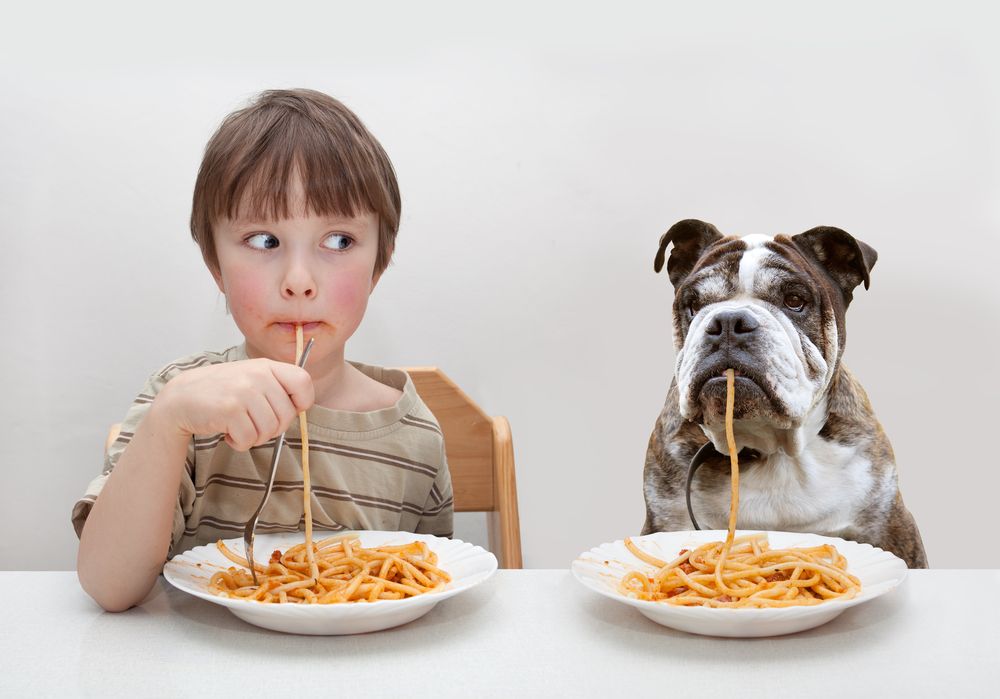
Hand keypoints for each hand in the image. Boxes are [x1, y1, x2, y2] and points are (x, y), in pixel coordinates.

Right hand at [154, 359, 313, 450]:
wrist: (180, 398)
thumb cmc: (220, 391)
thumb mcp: (250, 378)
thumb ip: (275, 387)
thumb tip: (302, 406)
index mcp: (266, 366)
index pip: (303, 381)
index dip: (302, 401)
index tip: (288, 409)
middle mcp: (257, 376)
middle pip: (288, 416)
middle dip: (273, 429)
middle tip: (254, 424)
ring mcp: (243, 392)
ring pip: (270, 430)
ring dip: (255, 437)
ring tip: (239, 427)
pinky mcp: (230, 410)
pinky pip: (250, 439)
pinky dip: (240, 443)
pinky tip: (228, 433)